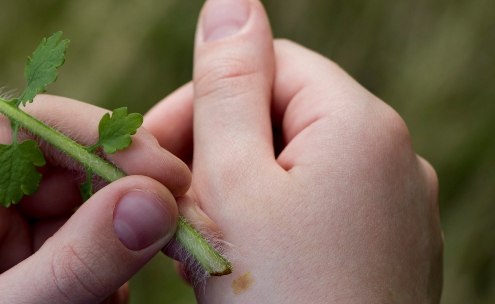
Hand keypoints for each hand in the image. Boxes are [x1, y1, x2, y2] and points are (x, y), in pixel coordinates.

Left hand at [0, 96, 191, 302]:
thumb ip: (72, 265)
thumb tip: (156, 201)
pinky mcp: (19, 277)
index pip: (22, 131)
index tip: (162, 173)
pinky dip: (101, 286)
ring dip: (112, 257)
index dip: (97, 139)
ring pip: (81, 221)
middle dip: (116, 206)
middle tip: (172, 236)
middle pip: (63, 174)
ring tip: (100, 302)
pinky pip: (79, 262)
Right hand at [145, 0, 441, 301]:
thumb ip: (228, 85)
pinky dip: (269, 228)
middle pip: (280, 118)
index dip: (202, 104)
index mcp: (362, 125)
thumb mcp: (233, 182)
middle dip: (215, 156)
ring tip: (198, 251)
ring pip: (292, 170)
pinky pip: (316, 214)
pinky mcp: (386, 253)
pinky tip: (239, 270)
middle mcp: (393, 159)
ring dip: (234, 196)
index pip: (269, 66)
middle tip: (172, 214)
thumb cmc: (280, 298)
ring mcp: (395, 210)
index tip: (156, 158)